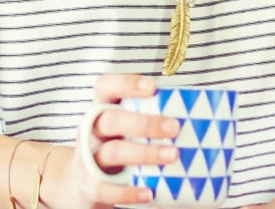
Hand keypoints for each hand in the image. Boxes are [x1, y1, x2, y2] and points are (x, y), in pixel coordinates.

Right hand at [47, 73, 182, 207]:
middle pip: (110, 120)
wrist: (77, 188)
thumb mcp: (121, 132)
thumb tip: (197, 116)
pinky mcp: (88, 188)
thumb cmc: (113, 153)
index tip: (152, 87)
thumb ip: (146, 123)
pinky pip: (105, 189)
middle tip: (174, 127)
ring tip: (172, 155)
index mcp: (100, 112)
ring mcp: (87, 161)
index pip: (104, 88)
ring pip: (112, 152)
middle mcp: (91, 134)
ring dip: (143, 153)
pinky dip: (128, 192)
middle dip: (143, 123)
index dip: (125, 83)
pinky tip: (149, 192)